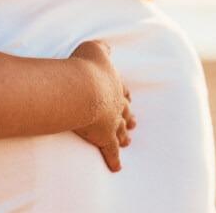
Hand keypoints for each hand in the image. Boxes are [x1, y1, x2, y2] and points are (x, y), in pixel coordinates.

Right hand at [70, 41, 135, 171]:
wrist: (83, 87)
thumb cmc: (85, 66)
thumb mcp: (93, 49)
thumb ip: (101, 48)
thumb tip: (107, 47)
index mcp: (114, 84)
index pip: (121, 90)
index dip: (123, 94)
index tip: (127, 98)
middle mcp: (116, 103)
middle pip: (125, 112)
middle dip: (128, 116)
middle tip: (133, 122)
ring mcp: (112, 122)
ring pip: (121, 131)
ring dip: (124, 136)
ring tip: (128, 140)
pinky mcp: (104, 137)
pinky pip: (111, 151)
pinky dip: (114, 160)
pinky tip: (116, 168)